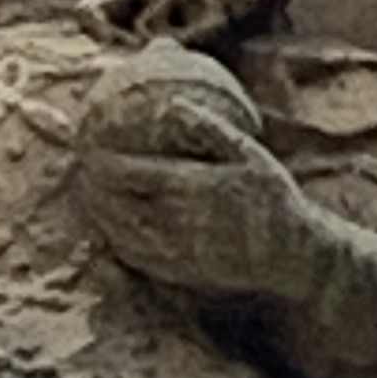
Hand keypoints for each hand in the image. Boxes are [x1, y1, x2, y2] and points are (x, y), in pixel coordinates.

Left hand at [76, 112, 320, 303]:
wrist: (294, 255)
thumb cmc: (274, 197)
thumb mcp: (250, 154)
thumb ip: (210, 128)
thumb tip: (174, 103)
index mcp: (193, 187)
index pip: (134, 173)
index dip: (106, 161)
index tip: (88, 146)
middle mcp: (180, 222)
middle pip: (121, 206)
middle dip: (95, 188)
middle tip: (82, 171)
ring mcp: (178, 252)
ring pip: (124, 234)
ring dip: (102, 217)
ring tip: (89, 197)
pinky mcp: (182, 274)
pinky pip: (140, 259)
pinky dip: (120, 243)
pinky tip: (114, 230)